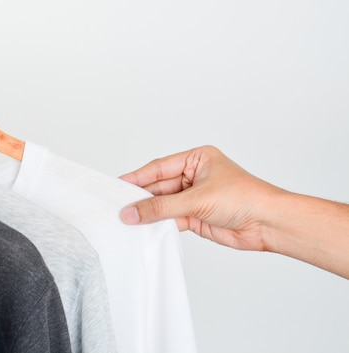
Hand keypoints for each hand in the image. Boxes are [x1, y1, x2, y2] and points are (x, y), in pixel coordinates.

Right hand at [119, 145, 286, 251]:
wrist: (269, 224)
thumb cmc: (244, 198)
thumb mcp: (196, 199)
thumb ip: (161, 207)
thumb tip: (132, 212)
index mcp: (196, 159)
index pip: (159, 167)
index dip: (137, 177)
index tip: (117, 185)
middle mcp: (194, 176)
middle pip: (159, 186)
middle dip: (141, 197)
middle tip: (118, 205)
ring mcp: (194, 198)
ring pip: (163, 204)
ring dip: (148, 212)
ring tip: (126, 218)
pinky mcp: (195, 217)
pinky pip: (170, 219)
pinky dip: (158, 224)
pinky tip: (143, 228)